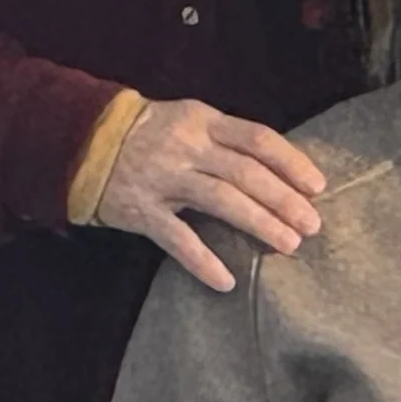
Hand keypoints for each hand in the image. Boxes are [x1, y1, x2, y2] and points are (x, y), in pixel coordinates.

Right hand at [95, 100, 324, 292]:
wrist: (83, 141)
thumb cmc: (152, 133)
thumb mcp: (191, 121)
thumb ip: (229, 141)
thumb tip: (282, 170)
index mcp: (204, 122)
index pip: (258, 139)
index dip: (291, 162)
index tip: (317, 186)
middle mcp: (187, 147)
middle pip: (246, 173)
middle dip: (284, 200)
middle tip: (312, 225)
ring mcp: (164, 179)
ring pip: (221, 201)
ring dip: (259, 223)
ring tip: (288, 245)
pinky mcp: (141, 210)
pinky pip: (177, 239)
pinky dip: (203, 261)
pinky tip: (227, 281)